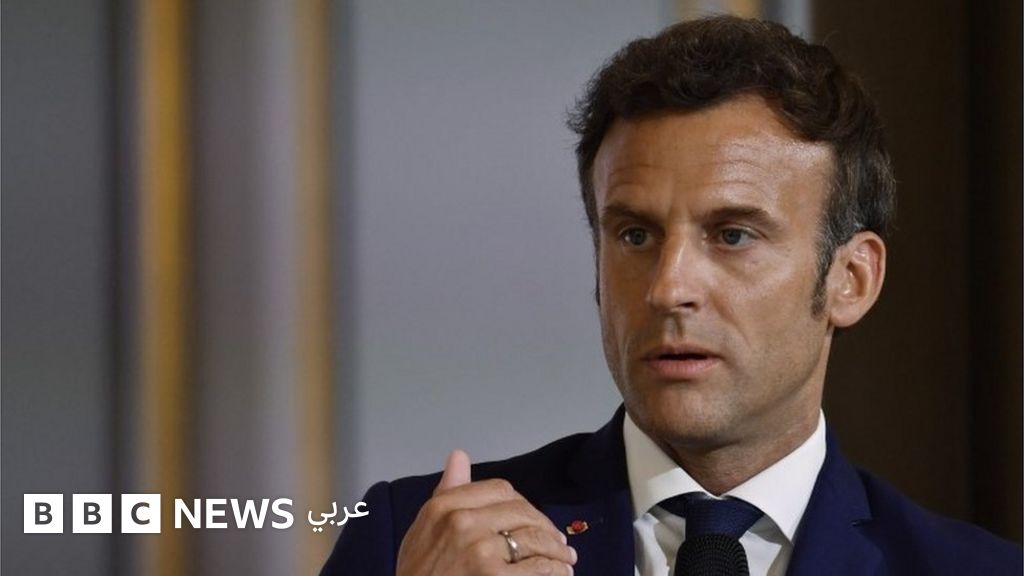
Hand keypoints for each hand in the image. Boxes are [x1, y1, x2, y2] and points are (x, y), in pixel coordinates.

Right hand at [396, 450, 576, 574]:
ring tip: (564, 563)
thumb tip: (458, 457)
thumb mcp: (423, 532)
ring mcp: (480, 551)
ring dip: (556, 553)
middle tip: (559, 545)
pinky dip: (555, 572)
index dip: (524, 505)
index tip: (532, 519)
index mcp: (443, 507)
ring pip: (535, 540)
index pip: (500, 489)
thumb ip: (446, 493)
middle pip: (522, 513)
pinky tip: (559, 575)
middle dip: (546, 529)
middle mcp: (461, 522)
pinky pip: (539, 568)